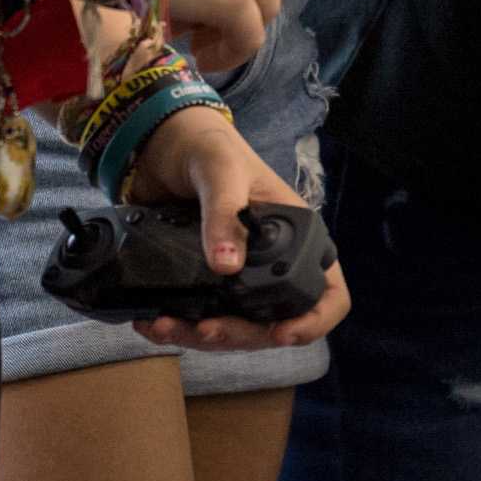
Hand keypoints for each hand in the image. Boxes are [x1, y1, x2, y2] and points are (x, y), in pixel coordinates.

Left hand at [120, 104, 348, 352]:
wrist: (162, 143)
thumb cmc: (209, 148)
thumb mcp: (220, 170)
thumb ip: (224, 212)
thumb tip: (226, 267)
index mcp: (297, 239)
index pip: (328, 293)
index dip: (314, 321)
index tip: (282, 334)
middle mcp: (272, 265)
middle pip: (273, 323)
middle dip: (239, 335)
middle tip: (205, 330)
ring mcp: (237, 278)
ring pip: (232, 328)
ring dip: (201, 337)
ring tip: (165, 327)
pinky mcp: (202, 281)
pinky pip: (198, 316)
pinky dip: (176, 326)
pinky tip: (152, 322)